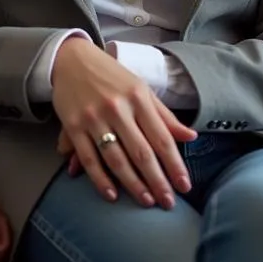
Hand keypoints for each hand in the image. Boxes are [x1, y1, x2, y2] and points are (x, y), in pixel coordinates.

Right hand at [50, 37, 196, 207]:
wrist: (71, 59)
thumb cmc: (111, 76)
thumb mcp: (141, 88)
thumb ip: (164, 115)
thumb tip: (191, 136)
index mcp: (138, 97)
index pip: (161, 137)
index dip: (174, 164)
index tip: (184, 186)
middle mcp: (117, 108)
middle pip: (141, 152)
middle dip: (157, 181)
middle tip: (168, 203)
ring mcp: (93, 118)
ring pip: (116, 159)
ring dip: (132, 184)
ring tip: (146, 201)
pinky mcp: (73, 126)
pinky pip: (89, 158)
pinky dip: (100, 179)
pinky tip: (112, 194)